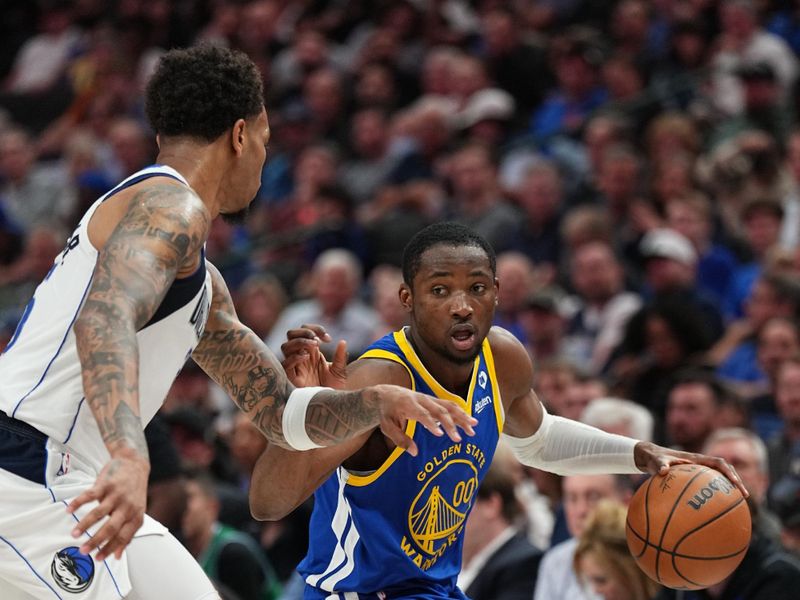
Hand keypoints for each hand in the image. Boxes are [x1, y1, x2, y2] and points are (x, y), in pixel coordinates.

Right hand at [66, 451, 149, 560]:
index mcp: (136, 515)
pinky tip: (68, 510)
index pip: (124, 536)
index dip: (111, 548)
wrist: (134, 464)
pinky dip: (78, 503)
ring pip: (99, 513)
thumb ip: (128, 533)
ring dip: (85, 524)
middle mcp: (127, 506)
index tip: (97, 559)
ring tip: (74, 535)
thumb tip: (116, 556)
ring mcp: (116, 494)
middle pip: (111, 527)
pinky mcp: (106, 484)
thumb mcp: (137, 511)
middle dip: (96, 541)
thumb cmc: (134, 492)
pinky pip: (90, 495)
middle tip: (83, 551)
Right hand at [281, 324, 346, 388]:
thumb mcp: (340, 372)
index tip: (328, 339)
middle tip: (317, 340)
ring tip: (315, 346)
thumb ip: (341, 357)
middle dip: (304, 332)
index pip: (305, 331)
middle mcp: (300, 356)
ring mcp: (294, 366)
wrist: (327, 407)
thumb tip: (343, 342)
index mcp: (311, 351)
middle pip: (291, 334)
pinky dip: (294, 357)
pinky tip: (307, 357)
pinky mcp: (290, 378)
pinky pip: (284, 364)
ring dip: (300, 342)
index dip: (315, 329)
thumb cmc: (332, 390)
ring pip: (286, 346)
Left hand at [372, 384, 477, 455]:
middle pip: (439, 410)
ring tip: (473, 427)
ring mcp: (429, 399)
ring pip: (448, 405)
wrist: (386, 394)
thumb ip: (400, 439)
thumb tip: (415, 452)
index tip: (440, 435)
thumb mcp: (387, 427)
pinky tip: (470, 422)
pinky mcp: (434, 400)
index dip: (431, 423)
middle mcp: (421, 399)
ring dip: (462, 416)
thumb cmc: (386, 413)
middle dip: (451, 424)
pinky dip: (461, 412)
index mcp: (408, 404)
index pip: (422, 414)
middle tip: (458, 439)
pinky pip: (449, 405)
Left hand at [633, 441, 748, 497]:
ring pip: (720, 477)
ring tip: (738, 504)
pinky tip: (717, 510)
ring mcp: (699, 470)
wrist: (651, 457)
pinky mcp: (696, 477)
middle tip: (744, 496)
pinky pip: (710, 485)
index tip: (736, 484)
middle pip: (725, 470)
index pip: (718, 463)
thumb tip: (662, 471)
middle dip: (736, 481)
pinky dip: (716, 495)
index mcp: (696, 458)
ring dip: (730, 488)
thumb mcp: (656, 461)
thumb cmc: (654, 459)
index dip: (729, 472)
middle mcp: (701, 463)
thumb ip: (659, 465)